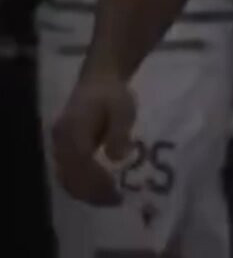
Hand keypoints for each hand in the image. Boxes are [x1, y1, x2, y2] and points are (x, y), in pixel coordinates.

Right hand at [51, 71, 135, 204]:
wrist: (97, 83)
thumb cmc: (112, 94)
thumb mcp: (123, 106)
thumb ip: (121, 130)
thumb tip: (118, 157)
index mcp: (74, 127)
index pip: (80, 161)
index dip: (95, 178)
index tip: (115, 188)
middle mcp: (60, 141)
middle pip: (70, 175)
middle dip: (93, 192)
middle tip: (117, 200)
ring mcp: (59, 149)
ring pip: (67, 180)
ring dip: (88, 193)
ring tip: (112, 199)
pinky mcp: (63, 155)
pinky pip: (69, 177)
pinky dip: (83, 188)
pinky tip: (102, 192)